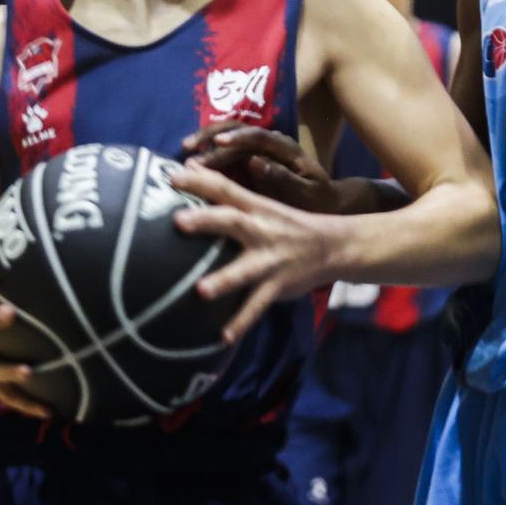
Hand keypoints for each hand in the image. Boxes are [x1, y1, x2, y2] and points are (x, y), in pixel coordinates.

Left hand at [169, 163, 337, 343]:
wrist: (333, 246)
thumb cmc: (285, 223)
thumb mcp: (260, 204)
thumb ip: (225, 190)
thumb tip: (186, 167)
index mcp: (255, 206)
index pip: (225, 188)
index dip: (200, 181)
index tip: (172, 176)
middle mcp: (261, 230)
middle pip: (232, 221)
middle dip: (206, 221)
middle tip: (178, 221)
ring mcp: (270, 260)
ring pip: (245, 270)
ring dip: (224, 280)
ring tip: (201, 291)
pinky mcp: (277, 286)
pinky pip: (257, 306)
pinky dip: (241, 322)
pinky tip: (223, 337)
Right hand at [181, 124, 342, 214]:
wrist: (322, 202)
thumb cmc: (316, 200)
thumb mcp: (306, 193)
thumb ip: (283, 178)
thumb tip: (255, 162)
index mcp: (286, 148)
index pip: (260, 136)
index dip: (238, 137)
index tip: (219, 144)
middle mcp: (269, 142)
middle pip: (238, 128)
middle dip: (213, 135)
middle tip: (190, 148)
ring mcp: (256, 148)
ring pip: (227, 136)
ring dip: (206, 140)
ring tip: (185, 150)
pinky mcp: (246, 159)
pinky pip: (224, 153)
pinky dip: (207, 154)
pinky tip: (190, 163)